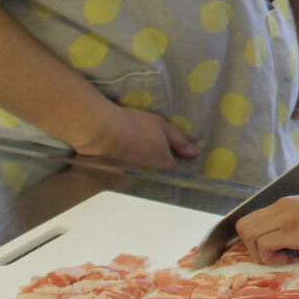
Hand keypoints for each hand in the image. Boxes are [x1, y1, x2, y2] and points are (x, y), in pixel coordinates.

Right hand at [75, 101, 198, 168]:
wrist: (103, 130)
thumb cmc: (137, 125)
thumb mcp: (163, 127)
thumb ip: (179, 141)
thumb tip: (194, 153)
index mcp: (163, 162)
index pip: (176, 172)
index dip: (181, 168)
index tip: (183, 164)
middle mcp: (150, 171)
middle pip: (161, 173)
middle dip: (164, 168)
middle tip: (165, 158)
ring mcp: (134, 172)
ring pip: (147, 172)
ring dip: (149, 166)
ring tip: (148, 155)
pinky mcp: (120, 170)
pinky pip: (133, 170)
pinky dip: (135, 164)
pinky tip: (133, 155)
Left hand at [235, 187, 298, 265]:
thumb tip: (293, 247)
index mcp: (286, 205)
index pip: (252, 219)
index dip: (255, 239)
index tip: (272, 251)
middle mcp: (281, 208)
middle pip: (243, 226)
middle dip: (252, 247)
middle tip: (275, 255)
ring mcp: (285, 218)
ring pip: (247, 234)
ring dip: (260, 253)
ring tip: (282, 257)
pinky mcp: (291, 231)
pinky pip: (263, 245)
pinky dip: (271, 257)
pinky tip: (291, 257)